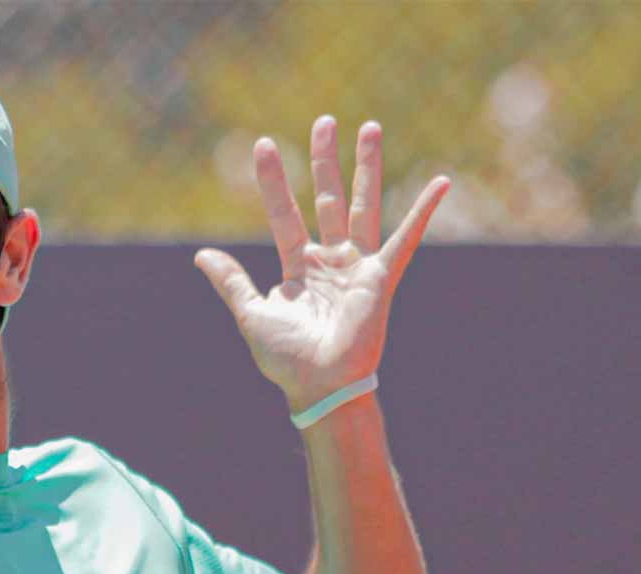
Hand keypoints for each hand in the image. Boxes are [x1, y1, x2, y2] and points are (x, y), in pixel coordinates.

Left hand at [194, 117, 449, 413]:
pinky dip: (423, 212)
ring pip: (363, 206)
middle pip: (328, 198)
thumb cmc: (287, 359)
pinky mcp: (381, 278)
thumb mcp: (251, 314)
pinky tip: (441, 184)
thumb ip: (231, 282)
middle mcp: (330, 260)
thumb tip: (200, 254)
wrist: (318, 386)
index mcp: (299, 266)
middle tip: (325, 121)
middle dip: (326, 160)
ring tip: (370, 127)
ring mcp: (357, 266)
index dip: (274, 181)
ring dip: (366, 167)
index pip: (284, 213)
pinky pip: (405, 239)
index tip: (262, 145)